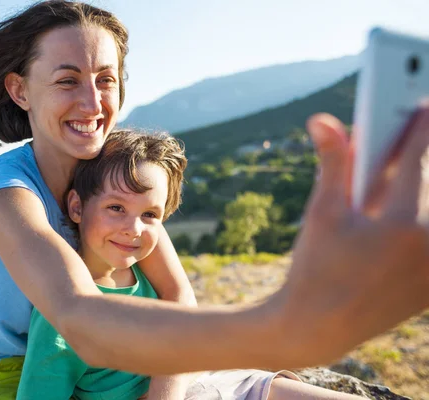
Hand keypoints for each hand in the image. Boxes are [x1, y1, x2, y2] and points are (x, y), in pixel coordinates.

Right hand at [272, 110, 428, 366]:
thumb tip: (323, 120)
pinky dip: (423, 219)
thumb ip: (333, 163)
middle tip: (415, 129)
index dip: (419, 126)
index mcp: (399, 224)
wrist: (319, 327)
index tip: (422, 104)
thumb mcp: (322, 213)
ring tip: (404, 173)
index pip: (416, 160)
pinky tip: (403, 210)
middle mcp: (428, 245)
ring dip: (423, 188)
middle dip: (423, 156)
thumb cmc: (315, 267)